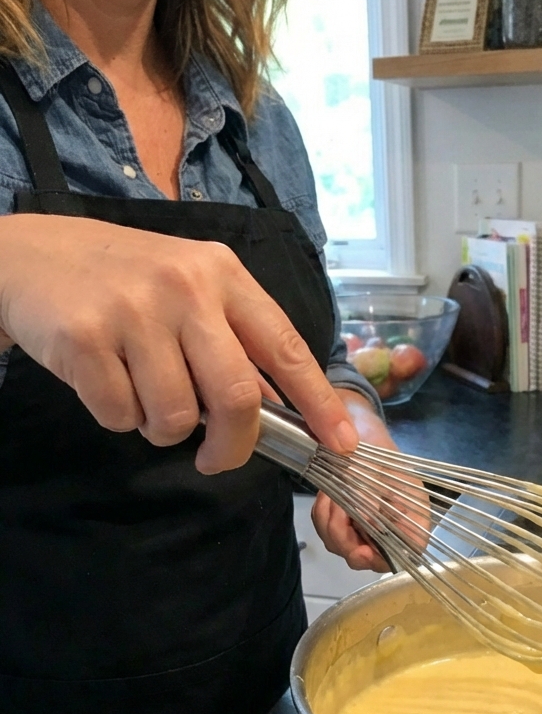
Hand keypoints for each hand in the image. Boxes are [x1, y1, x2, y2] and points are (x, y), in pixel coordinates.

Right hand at [0, 214, 357, 472]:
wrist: (29, 255)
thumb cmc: (122, 280)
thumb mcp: (188, 286)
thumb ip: (232, 339)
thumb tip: (279, 410)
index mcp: (222, 273)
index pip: (287, 346)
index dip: (318, 403)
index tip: (339, 445)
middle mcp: (185, 287)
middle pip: (237, 397)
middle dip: (233, 445)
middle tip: (216, 458)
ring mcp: (134, 311)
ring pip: (177, 417)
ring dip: (162, 429)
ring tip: (143, 395)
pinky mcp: (84, 338)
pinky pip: (121, 416)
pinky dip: (118, 417)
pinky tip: (106, 381)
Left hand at [311, 392, 396, 572]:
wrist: (356, 427)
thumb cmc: (376, 443)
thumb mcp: (377, 464)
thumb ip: (372, 494)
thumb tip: (363, 521)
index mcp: (413, 516)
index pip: (406, 553)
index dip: (383, 558)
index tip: (362, 549)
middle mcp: (391, 528)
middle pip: (368, 557)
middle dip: (345, 536)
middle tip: (338, 506)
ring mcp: (365, 527)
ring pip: (342, 545)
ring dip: (331, 521)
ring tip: (332, 492)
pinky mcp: (344, 521)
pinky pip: (326, 530)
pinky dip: (323, 514)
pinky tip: (328, 494)